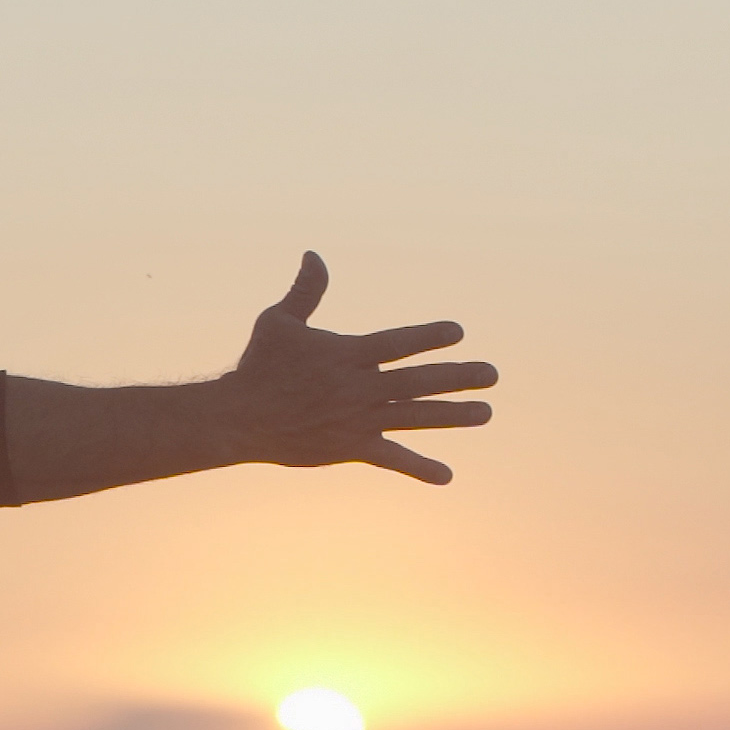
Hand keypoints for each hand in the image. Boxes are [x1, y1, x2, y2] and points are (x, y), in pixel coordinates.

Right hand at [223, 253, 496, 484]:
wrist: (237, 418)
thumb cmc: (257, 364)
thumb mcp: (278, 322)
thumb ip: (306, 291)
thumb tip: (314, 254)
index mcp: (344, 355)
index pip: (395, 344)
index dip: (427, 337)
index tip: (458, 332)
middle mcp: (356, 388)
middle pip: (416, 381)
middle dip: (457, 377)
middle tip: (492, 374)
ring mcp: (355, 420)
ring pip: (413, 416)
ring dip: (452, 416)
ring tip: (485, 412)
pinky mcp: (349, 448)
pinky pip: (390, 458)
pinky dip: (418, 468)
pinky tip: (446, 475)